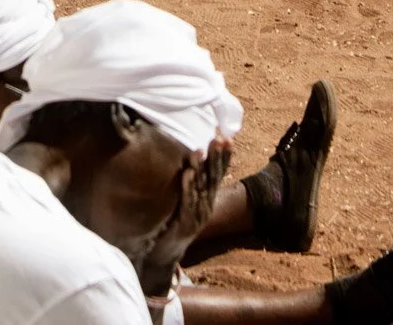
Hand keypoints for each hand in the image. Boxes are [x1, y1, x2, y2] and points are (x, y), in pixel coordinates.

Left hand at [138, 138, 231, 294]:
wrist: (165, 254)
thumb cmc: (176, 223)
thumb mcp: (188, 202)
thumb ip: (193, 184)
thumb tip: (193, 160)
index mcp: (208, 199)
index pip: (219, 175)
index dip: (224, 157)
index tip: (227, 138)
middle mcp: (206, 206)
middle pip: (213, 179)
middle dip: (216, 158)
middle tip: (219, 139)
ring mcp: (197, 215)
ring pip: (201, 189)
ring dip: (201, 169)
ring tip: (200, 150)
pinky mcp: (185, 223)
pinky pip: (187, 202)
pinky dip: (188, 187)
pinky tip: (187, 173)